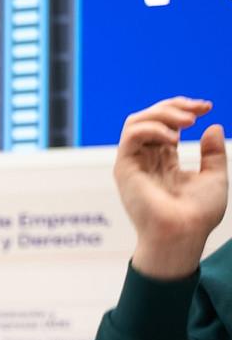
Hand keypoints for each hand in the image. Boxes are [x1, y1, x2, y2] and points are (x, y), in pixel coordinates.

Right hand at [114, 97, 226, 278]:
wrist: (184, 233)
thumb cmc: (198, 214)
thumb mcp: (215, 177)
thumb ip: (213, 153)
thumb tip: (213, 127)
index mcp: (164, 162)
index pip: (166, 125)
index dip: (184, 110)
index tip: (207, 107)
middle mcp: (146, 159)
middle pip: (150, 117)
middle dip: (175, 106)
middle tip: (199, 109)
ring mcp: (134, 163)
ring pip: (137, 121)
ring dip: (163, 114)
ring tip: (188, 121)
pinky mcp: (125, 168)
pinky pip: (132, 135)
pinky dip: (153, 128)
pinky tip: (174, 137)